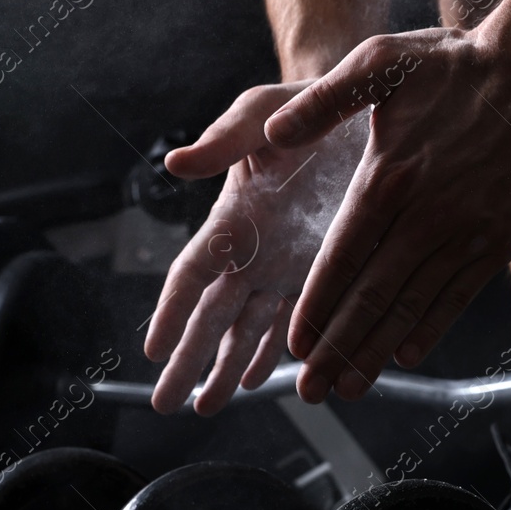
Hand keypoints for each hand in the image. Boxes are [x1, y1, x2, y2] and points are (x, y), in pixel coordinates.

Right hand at [143, 81, 367, 414]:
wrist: (357, 105)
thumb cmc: (300, 104)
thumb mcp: (260, 113)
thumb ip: (223, 141)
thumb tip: (177, 165)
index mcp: (233, 218)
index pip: (192, 275)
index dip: (172, 313)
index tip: (152, 351)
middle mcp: (255, 251)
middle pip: (213, 317)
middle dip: (189, 362)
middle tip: (166, 402)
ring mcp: (288, 266)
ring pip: (250, 331)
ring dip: (229, 371)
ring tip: (208, 405)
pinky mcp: (324, 272)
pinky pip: (298, 322)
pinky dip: (280, 353)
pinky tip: (265, 379)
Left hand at [265, 28, 510, 401]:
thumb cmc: (449, 66)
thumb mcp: (378, 64)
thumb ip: (323, 102)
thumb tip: (274, 131)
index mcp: (389, 178)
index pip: (342, 259)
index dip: (316, 308)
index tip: (295, 346)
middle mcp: (427, 215)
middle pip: (372, 297)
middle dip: (338, 350)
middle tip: (310, 391)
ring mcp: (466, 233)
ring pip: (412, 307)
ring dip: (377, 352)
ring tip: (349, 388)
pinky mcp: (498, 241)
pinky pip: (456, 298)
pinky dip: (429, 330)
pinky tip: (404, 355)